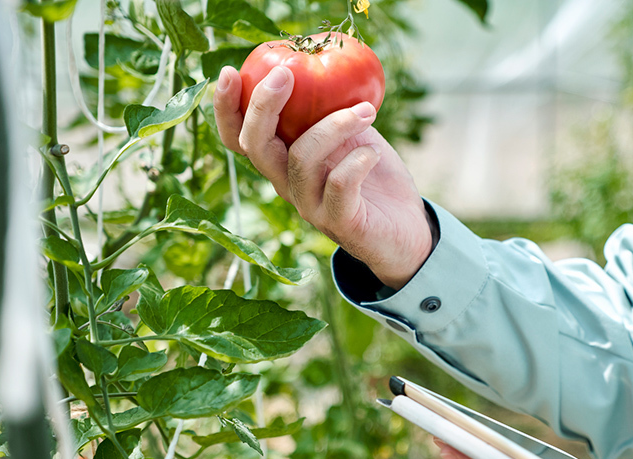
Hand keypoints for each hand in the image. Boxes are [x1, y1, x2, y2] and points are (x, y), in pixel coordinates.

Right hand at [214, 65, 433, 288]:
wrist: (406, 226)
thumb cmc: (373, 172)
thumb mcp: (349, 130)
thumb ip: (328, 104)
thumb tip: (322, 58)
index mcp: (282, 160)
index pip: (238, 137)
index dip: (226, 107)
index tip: (230, 71)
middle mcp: (287, 184)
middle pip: (255, 146)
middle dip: (264, 105)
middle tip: (288, 73)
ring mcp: (311, 206)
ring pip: (301, 160)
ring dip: (332, 126)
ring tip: (366, 110)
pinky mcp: (341, 222)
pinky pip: (339, 187)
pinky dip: (355, 162)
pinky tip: (372, 152)